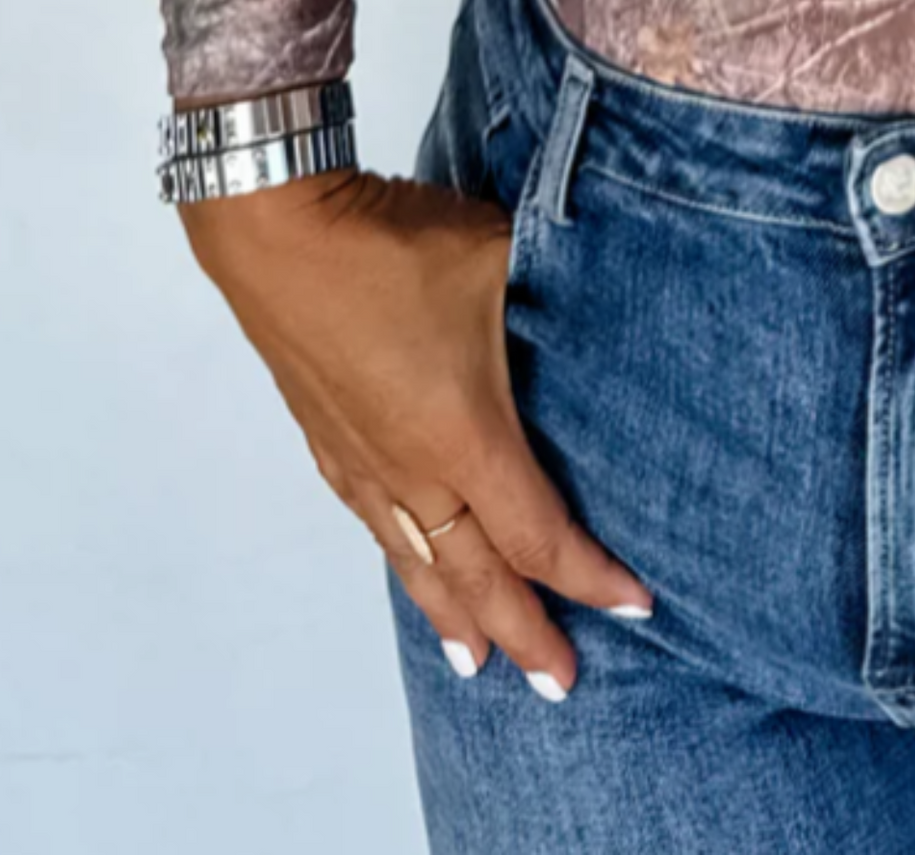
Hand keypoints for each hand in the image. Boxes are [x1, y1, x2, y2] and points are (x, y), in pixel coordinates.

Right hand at [180, 164, 654, 694]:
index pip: (539, 534)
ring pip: (419, 562)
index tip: (635, 605)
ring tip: (476, 663)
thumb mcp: (499, 256)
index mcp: (465, 437)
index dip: (590, 576)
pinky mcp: (326, 439)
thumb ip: (552, 288)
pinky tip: (408, 567)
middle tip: (560, 683)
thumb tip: (596, 282)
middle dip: (525, 632)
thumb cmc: (389, 243)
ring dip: (453, 616)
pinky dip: (402, 564)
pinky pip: (375, 526)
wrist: (279, 231)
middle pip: (479, 575)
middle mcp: (414, 469)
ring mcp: (364, 460)